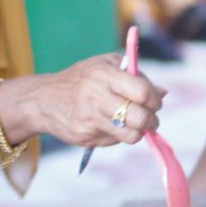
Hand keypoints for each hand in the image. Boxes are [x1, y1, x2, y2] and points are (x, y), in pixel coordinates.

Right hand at [21, 53, 165, 147]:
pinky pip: (114, 141)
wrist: (42, 99)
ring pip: (131, 135)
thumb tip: (163, 93)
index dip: (154, 100)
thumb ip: (135, 76)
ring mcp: (89, 118)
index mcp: (104, 74)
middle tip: (150, 120)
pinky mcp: (84, 135)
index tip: (154, 102)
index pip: (143, 92)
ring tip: (132, 125)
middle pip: (140, 118)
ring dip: (138, 132)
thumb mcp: (104, 65)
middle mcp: (96, 95)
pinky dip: (117, 136)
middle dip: (152, 121)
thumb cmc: (80, 79)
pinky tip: (108, 126)